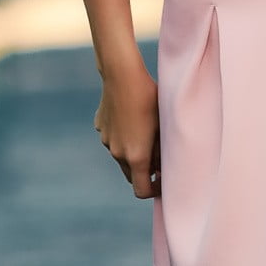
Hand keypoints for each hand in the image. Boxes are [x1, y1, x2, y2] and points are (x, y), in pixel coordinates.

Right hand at [94, 66, 160, 198]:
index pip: (142, 190)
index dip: (154, 190)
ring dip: (133, 153)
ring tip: (146, 132)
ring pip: (122, 156)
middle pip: (131, 175)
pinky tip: (131, 117)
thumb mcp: (163, 125)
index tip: (164, 180)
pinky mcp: (101, 127)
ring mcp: (107, 140)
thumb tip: (163, 166)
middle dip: (145, 172)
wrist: (122, 75)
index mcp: (136, 157)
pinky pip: (113, 139)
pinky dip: (123, 137)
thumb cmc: (150, 99)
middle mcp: (118, 153)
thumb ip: (163, 151)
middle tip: (159, 157)